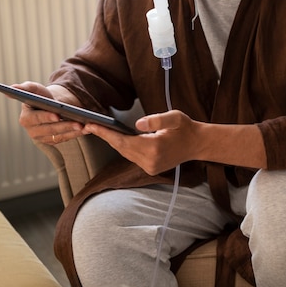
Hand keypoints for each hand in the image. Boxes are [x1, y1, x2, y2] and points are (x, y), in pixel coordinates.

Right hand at [17, 81, 83, 144]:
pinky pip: (65, 139)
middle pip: (50, 129)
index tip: (57, 115)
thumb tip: (12, 87)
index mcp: (25, 118)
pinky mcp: (53, 141)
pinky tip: (86, 129)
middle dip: (65, 126)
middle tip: (78, 123)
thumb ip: (25, 88)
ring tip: (85, 126)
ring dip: (73, 132)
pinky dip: (76, 134)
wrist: (51, 104)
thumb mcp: (35, 89)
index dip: (46, 117)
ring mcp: (43, 138)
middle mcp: (32, 131)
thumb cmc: (42, 96)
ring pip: (59, 136)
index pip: (36, 119)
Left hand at [83, 109, 197, 174]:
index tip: (90, 126)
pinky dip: (123, 147)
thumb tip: (138, 124)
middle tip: (89, 125)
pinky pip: (132, 156)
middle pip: (121, 148)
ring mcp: (150, 167)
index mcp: (154, 147)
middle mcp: (150, 161)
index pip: (123, 141)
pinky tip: (116, 138)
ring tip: (99, 129)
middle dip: (105, 136)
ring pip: (125, 153)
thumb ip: (156, 120)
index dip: (105, 133)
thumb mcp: (175, 117)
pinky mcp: (150, 169)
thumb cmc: (185, 128)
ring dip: (113, 142)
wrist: (197, 144)